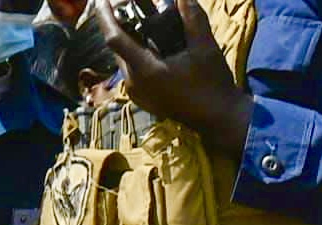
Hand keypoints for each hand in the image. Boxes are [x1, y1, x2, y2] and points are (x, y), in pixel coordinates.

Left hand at [95, 0, 251, 155]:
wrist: (216, 117)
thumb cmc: (211, 83)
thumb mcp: (204, 46)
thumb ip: (192, 17)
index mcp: (145, 70)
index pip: (114, 39)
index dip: (105, 16)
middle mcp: (135, 84)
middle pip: (119, 46)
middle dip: (123, 23)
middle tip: (135, 5)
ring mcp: (137, 93)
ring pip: (125, 57)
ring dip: (131, 37)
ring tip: (144, 19)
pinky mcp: (142, 98)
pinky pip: (132, 69)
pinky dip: (138, 52)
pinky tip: (153, 42)